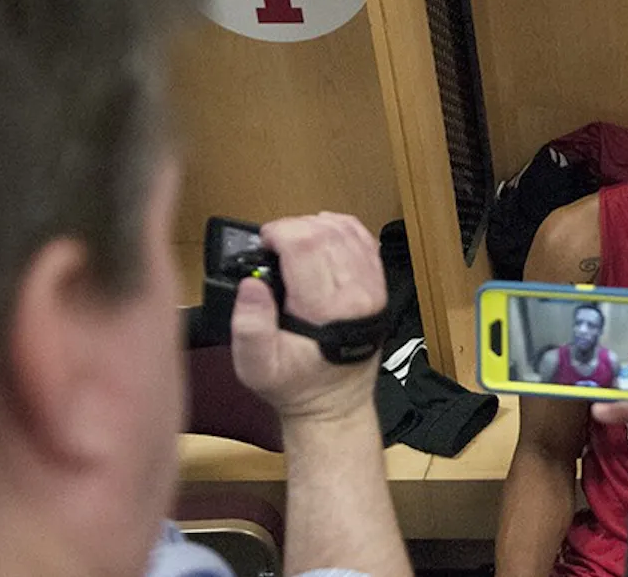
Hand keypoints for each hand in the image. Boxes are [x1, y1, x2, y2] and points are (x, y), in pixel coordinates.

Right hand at [231, 212, 386, 422]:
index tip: (263, 242)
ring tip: (294, 241)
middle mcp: (358, 294)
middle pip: (327, 232)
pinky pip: (365, 241)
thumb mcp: (256, 368)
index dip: (279, 232)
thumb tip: (251, 284)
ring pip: (349, 231)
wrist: (334, 403)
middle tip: (274, 243)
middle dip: (294, 227)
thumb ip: (249, 326)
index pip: (307, 246)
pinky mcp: (378, 286)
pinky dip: (342, 228)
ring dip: (317, 224)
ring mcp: (373, 288)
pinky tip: (322, 235)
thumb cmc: (295, 386)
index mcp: (328, 310)